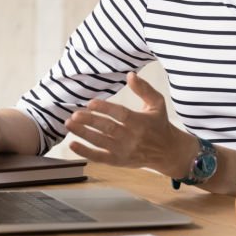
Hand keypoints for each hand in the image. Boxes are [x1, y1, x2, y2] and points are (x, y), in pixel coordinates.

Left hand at [65, 72, 183, 171]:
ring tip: (69, 124)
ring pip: (101, 142)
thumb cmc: (159, 123)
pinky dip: (85, 152)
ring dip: (83, 133)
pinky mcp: (119, 161)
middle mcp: (132, 137)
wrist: (167, 151)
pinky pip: (99, 157)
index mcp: (141, 122)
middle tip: (74, 115)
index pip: (121, 114)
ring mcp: (124, 151)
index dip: (105, 108)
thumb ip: (144, 88)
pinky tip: (72, 144)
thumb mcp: (157, 103)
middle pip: (108, 128)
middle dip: (90, 121)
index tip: (90, 103)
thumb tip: (130, 74)